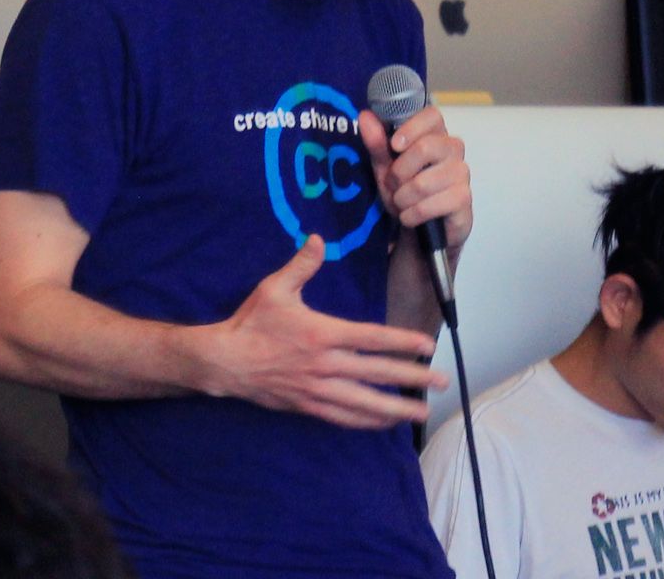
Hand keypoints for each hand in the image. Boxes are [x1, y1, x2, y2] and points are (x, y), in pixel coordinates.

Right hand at [197, 235, 443, 427]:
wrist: (223, 361)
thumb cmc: (251, 323)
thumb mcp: (275, 288)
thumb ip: (301, 265)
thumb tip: (316, 239)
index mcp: (323, 334)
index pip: (373, 338)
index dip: (403, 343)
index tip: (427, 346)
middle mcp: (325, 365)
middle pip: (377, 374)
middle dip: (412, 379)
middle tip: (440, 383)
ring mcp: (317, 389)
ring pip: (364, 403)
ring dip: (395, 409)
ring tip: (421, 413)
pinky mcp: (307, 406)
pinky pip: (343, 417)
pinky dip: (366, 421)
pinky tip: (385, 423)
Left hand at [361, 105, 471, 252]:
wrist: (419, 231)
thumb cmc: (404, 192)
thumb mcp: (385, 168)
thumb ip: (377, 143)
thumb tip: (365, 116)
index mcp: (435, 135)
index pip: (433, 115)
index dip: (412, 127)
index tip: (394, 145)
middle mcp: (453, 150)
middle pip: (426, 147)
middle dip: (399, 173)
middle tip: (393, 185)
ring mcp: (462, 174)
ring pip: (423, 182)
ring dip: (402, 198)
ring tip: (402, 203)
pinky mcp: (464, 200)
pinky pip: (432, 204)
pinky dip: (413, 214)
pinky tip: (410, 217)